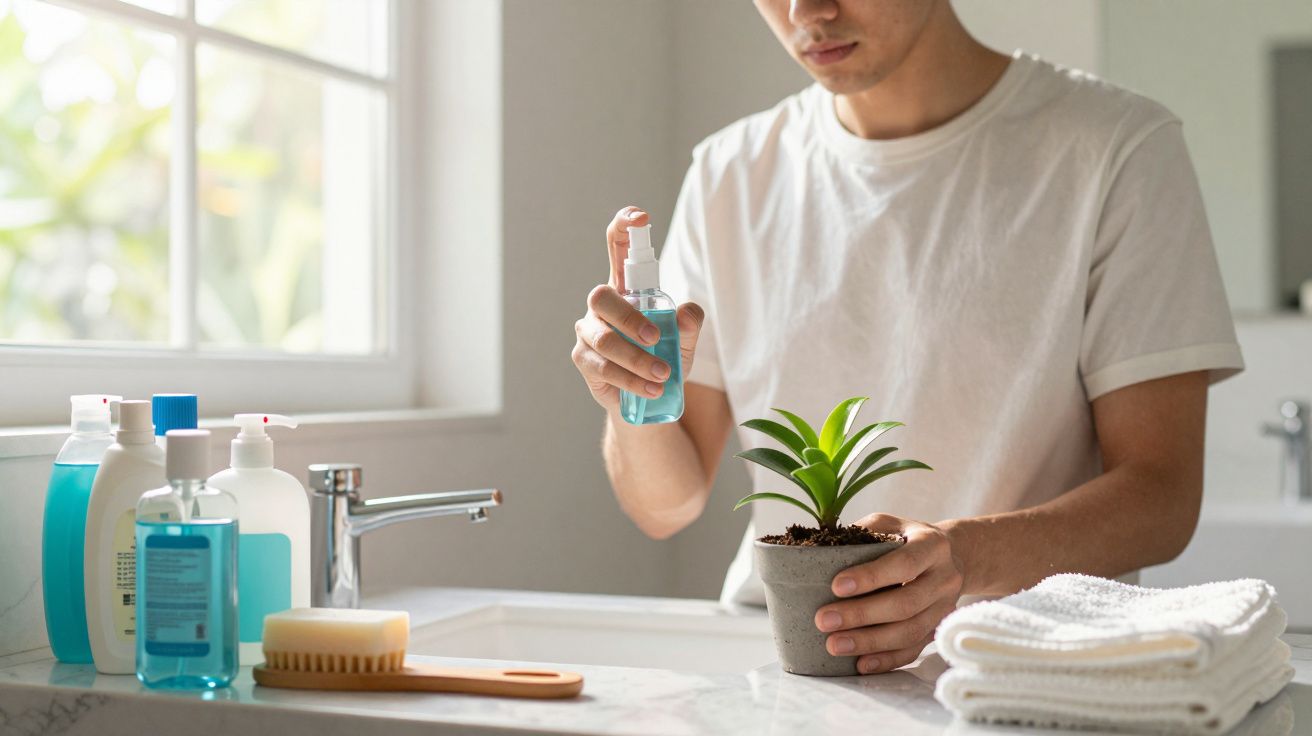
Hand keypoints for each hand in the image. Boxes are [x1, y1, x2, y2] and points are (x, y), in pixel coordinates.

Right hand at [571, 206, 703, 411]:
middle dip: (630, 317)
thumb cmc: (663, 358)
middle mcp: (602, 305)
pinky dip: (630, 379)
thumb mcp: (684, 341)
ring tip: (663, 375)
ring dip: (635, 358)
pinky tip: (651, 388)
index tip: (642, 218)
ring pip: (603, 338)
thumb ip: (689, 325)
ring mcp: (588, 330)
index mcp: (626, 287)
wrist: (646, 398)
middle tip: (657, 337)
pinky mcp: (583, 359)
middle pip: (601, 296)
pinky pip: (602, 367)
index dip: (624, 226)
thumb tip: (687, 313)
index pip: (617, 246)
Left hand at [813, 513, 964, 673]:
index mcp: (932, 545)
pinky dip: (887, 659)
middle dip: (862, 615)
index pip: (904, 563)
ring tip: (834, 645)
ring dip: (870, 642)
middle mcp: (945, 578)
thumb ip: (861, 533)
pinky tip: (861, 664)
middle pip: (906, 604)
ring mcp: (945, 607)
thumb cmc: (907, 537)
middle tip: (824, 620)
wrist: (953, 556)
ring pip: (910, 632)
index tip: (836, 586)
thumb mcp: (888, 523)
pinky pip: (914, 650)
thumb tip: (818, 548)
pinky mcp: (938, 629)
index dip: (871, 577)